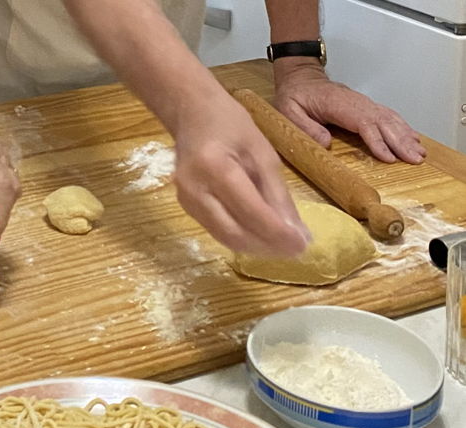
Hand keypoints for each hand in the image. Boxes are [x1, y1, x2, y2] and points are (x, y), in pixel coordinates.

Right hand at [172, 88, 310, 256]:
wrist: (190, 114)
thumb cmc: (230, 124)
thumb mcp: (262, 151)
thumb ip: (277, 193)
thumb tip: (296, 231)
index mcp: (216, 168)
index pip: (251, 211)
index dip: (278, 233)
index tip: (303, 244)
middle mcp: (195, 189)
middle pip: (234, 233)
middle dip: (268, 246)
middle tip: (296, 251)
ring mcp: (186, 201)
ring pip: (224, 238)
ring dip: (256, 247)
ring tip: (282, 247)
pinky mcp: (186, 208)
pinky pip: (217, 231)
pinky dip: (242, 239)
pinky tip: (261, 238)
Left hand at [273, 61, 425, 163]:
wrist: (300, 77)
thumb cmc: (294, 95)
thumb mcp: (289, 112)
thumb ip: (305, 127)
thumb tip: (326, 143)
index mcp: (338, 105)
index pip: (364, 123)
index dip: (378, 141)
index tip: (389, 157)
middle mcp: (356, 102)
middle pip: (383, 122)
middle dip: (401, 141)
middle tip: (415, 159)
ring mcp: (362, 103)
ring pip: (389, 119)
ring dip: (406, 136)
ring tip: (419, 153)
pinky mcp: (364, 107)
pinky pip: (387, 116)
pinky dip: (402, 127)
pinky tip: (412, 138)